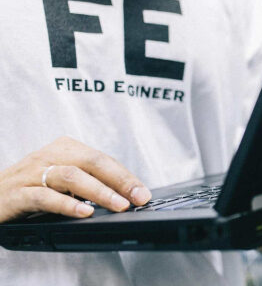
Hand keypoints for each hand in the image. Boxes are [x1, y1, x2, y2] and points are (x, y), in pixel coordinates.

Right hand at [0, 136, 151, 222]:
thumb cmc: (30, 186)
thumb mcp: (61, 178)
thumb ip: (89, 182)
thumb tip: (125, 195)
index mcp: (64, 148)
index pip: (102, 159)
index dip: (126, 176)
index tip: (143, 193)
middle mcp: (49, 156)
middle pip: (91, 162)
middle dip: (119, 180)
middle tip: (138, 198)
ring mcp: (31, 173)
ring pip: (71, 177)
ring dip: (99, 192)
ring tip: (118, 205)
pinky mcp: (17, 194)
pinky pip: (45, 197)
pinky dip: (67, 205)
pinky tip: (84, 213)